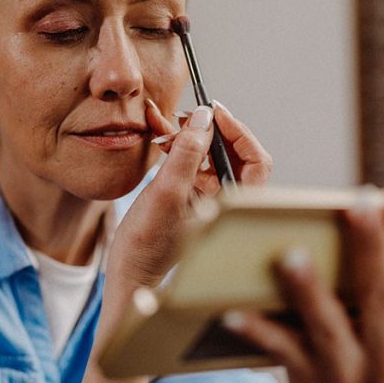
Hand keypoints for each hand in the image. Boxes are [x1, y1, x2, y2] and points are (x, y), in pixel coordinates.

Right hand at [101, 101, 271, 320]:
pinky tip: (161, 136)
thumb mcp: (166, 191)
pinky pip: (195, 164)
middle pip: (235, 155)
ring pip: (212, 156)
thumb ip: (187, 153)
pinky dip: (181, 148)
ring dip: (192, 137)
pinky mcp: (194, 198)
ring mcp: (211, 200)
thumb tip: (204, 118)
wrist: (129, 270)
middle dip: (210, 131)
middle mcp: (227, 202)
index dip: (238, 132)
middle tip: (186, 117)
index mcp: (232, 207)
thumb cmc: (147, 242)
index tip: (213, 112)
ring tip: (166, 128)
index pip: (255, 161)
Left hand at [225, 187, 383, 382]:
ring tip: (293, 252)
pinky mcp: (308, 380)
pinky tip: (234, 308)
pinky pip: (280, 351)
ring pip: (329, 326)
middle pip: (382, 297)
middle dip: (371, 247)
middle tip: (358, 202)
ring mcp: (350, 374)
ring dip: (310, 290)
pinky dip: (257, 331)